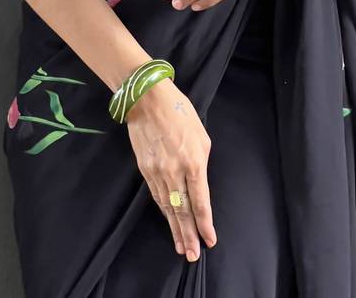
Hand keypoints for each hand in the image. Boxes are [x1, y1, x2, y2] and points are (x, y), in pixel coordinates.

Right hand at [125, 76, 216, 260]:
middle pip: (183, 211)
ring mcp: (157, 172)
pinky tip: (169, 223)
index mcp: (193, 162)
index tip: (210, 239)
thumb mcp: (202, 135)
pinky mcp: (145, 170)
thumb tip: (199, 181)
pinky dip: (164, 212)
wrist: (147, 100)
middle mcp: (175, 171)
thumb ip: (201, 162)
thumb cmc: (180, 112)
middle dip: (189, 235)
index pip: (200, 201)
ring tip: (182, 247)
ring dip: (176, 229)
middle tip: (194, 255)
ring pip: (168, 208)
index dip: (205, 224)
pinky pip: (157, 196)